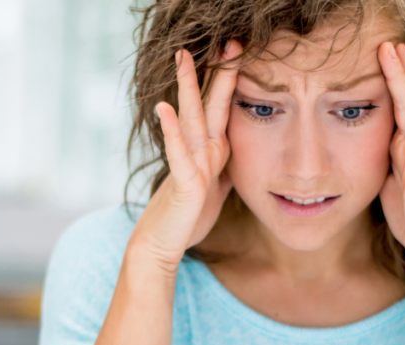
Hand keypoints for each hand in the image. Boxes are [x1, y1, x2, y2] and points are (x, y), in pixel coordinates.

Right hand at [130, 41, 242, 271]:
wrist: (164, 243)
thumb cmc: (189, 216)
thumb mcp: (217, 187)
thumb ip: (225, 166)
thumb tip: (236, 152)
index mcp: (212, 149)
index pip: (223, 107)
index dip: (232, 80)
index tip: (241, 51)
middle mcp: (199, 149)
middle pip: (208, 103)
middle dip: (217, 72)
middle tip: (227, 40)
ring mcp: (189, 162)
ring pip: (190, 118)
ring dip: (188, 88)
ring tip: (183, 58)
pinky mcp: (183, 181)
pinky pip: (178, 152)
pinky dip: (172, 130)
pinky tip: (164, 107)